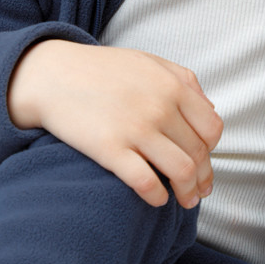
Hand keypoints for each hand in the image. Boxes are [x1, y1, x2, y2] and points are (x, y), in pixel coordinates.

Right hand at [6, 39, 223, 209]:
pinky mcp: (110, 149)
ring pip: (181, 171)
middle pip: (198, 153)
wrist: (52, 75)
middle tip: (199, 190)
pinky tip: (157, 199)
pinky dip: (157, 197)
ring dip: (188, 193)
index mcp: (173, 86)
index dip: (212, 150)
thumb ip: (184, 80)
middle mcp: (160, 107)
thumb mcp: (148, 62)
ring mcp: (135, 129)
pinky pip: (146, 182)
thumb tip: (210, 109)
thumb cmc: (101, 70)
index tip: (203, 161)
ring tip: (186, 201)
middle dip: (203, 178)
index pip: (212, 128)